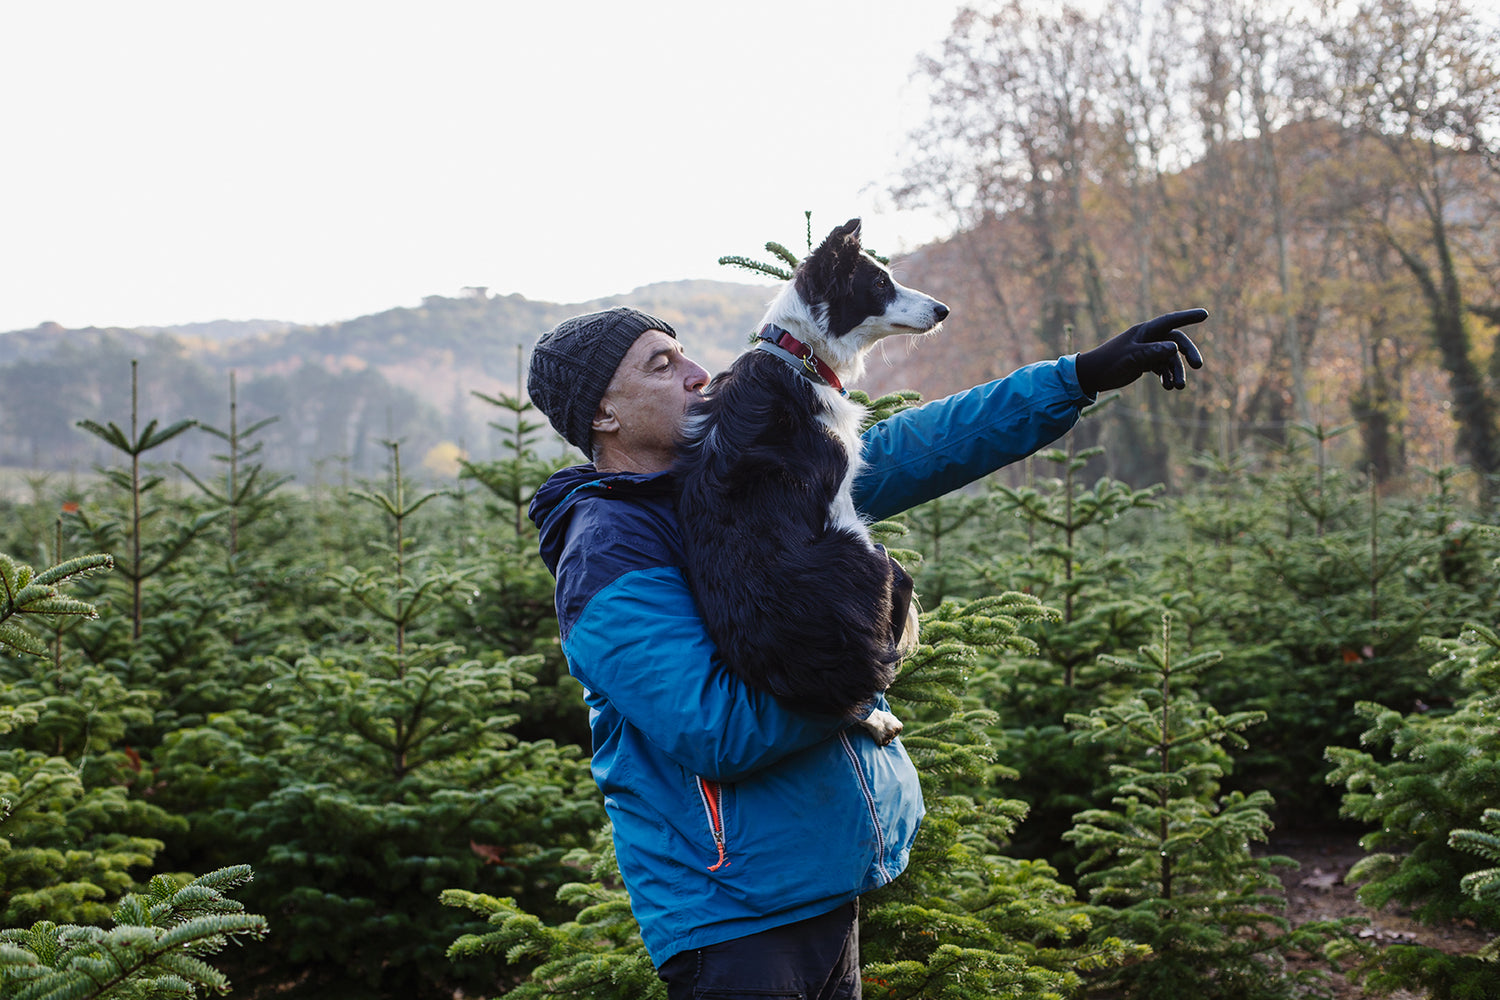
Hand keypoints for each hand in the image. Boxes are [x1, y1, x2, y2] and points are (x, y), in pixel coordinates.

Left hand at [1075, 308, 1207, 393]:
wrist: (1092, 375)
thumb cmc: (1109, 362)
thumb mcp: (1131, 357)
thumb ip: (1152, 352)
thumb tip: (1174, 348)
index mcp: (1145, 331)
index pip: (1170, 321)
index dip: (1188, 317)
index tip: (1205, 314)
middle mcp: (1149, 338)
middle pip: (1176, 342)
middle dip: (1188, 353)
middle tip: (1198, 365)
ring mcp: (1148, 351)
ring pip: (1170, 358)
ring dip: (1176, 372)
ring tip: (1178, 387)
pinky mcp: (1145, 363)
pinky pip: (1162, 368)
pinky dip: (1167, 376)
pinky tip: (1168, 387)